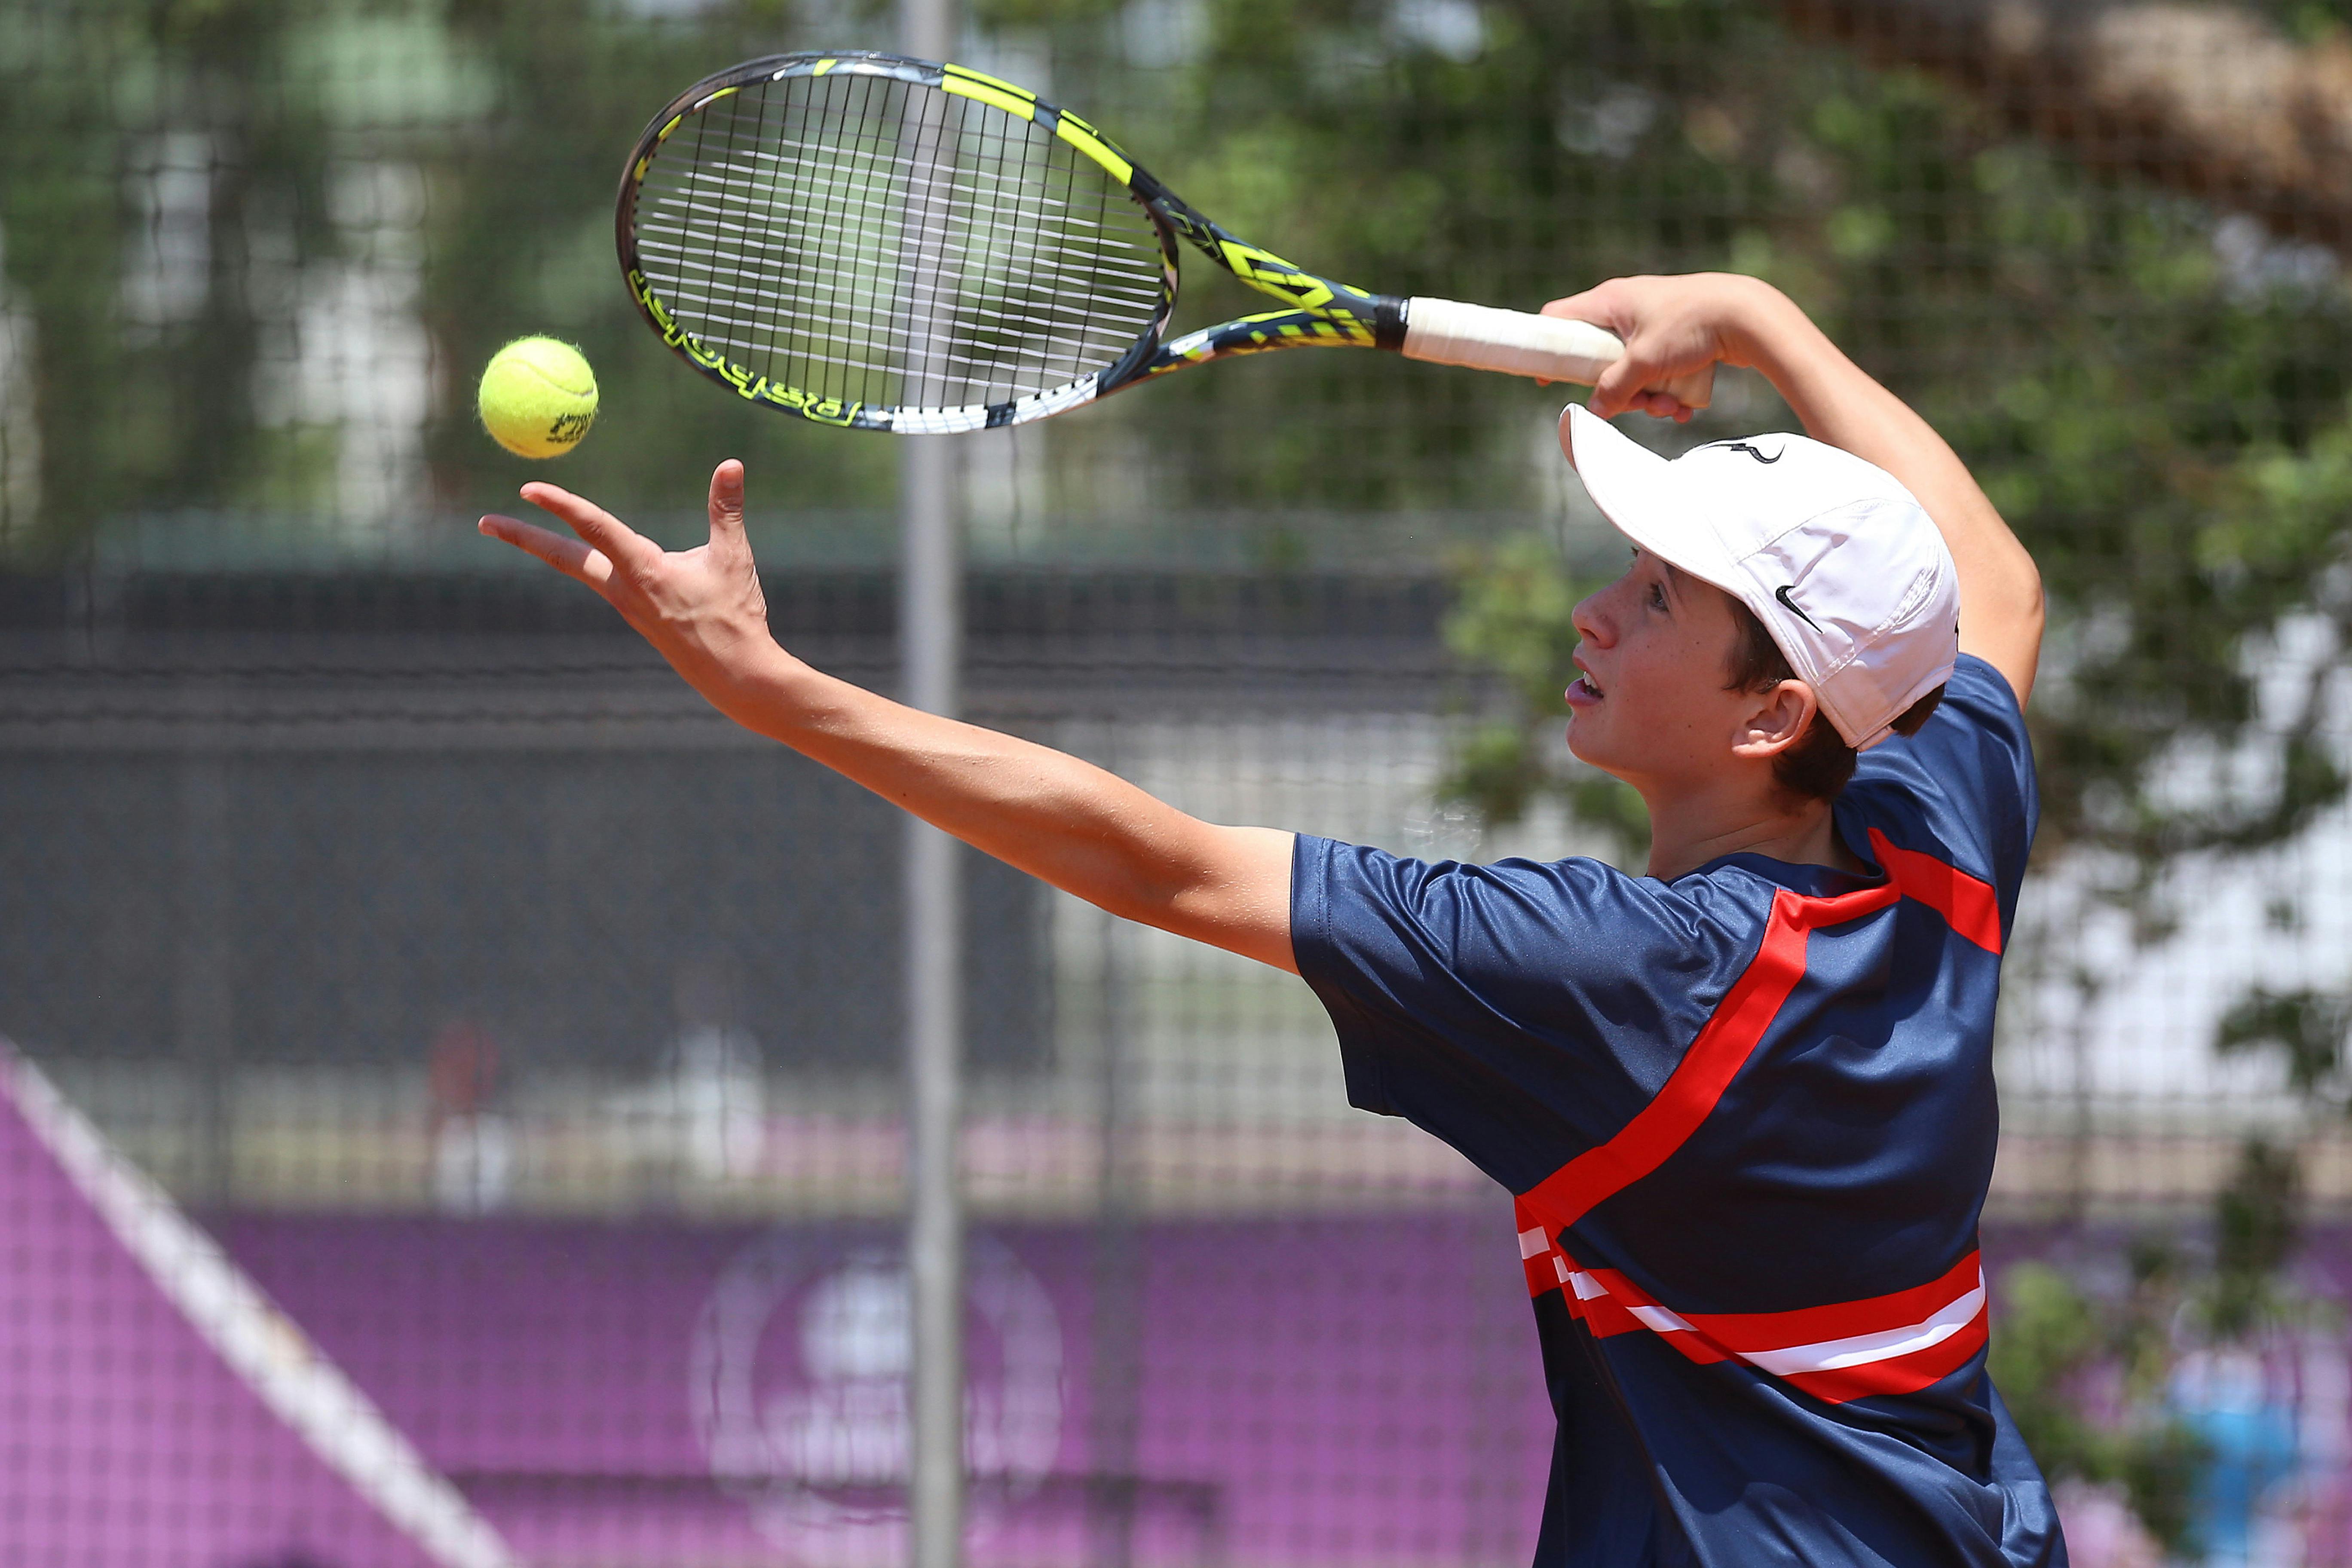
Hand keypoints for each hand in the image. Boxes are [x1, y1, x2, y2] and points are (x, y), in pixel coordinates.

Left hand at [478, 459, 785, 699]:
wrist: (731, 673)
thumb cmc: (733, 615)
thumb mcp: (733, 557)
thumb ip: (726, 509)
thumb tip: (732, 464)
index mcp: (644, 570)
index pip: (594, 529)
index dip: (561, 505)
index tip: (528, 489)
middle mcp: (623, 588)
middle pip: (561, 557)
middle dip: (522, 537)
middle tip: (484, 522)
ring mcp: (624, 604)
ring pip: (575, 568)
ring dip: (544, 548)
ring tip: (515, 532)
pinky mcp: (632, 613)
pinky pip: (597, 578)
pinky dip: (578, 559)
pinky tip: (582, 554)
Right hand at [1543, 273, 1773, 421]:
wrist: (1750, 315)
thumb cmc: (1692, 325)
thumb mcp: (1645, 362)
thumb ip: (1614, 388)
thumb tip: (1596, 409)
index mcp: (1610, 301)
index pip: (1559, 319)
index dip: (1548, 349)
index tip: (1548, 379)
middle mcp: (1627, 307)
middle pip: (1598, 357)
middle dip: (1617, 389)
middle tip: (1634, 403)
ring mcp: (1652, 321)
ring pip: (1631, 370)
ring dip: (1646, 397)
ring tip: (1670, 406)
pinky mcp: (1676, 335)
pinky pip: (1658, 370)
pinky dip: (1667, 390)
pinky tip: (1684, 405)